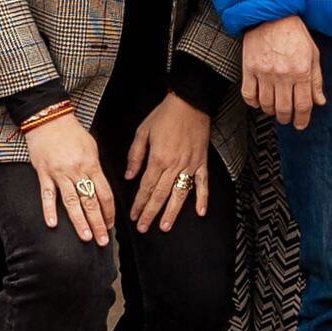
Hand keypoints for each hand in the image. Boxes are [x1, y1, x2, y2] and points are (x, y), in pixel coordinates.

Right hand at [23, 107, 116, 246]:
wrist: (49, 119)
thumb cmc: (72, 133)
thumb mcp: (92, 148)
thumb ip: (96, 169)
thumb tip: (101, 188)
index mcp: (92, 165)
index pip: (105, 193)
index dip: (109, 212)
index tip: (111, 225)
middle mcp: (77, 171)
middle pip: (91, 202)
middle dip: (98, 223)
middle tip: (103, 241)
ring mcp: (60, 173)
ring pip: (72, 202)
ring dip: (79, 222)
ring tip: (85, 237)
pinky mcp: (44, 173)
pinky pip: (47, 195)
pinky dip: (49, 210)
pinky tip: (52, 224)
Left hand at [125, 94, 215, 231]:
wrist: (189, 103)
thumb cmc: (165, 115)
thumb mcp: (142, 132)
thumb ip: (135, 156)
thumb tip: (128, 176)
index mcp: (158, 158)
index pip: (146, 187)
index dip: (139, 203)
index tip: (133, 215)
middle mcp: (174, 165)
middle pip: (160, 195)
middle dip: (151, 213)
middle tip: (143, 227)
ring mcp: (190, 165)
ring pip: (180, 194)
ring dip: (172, 212)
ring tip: (165, 226)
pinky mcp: (201, 162)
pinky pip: (202, 184)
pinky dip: (202, 199)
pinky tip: (199, 212)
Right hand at [238, 16, 322, 127]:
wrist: (271, 15)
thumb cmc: (294, 33)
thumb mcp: (313, 54)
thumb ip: (316, 80)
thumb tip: (319, 101)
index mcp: (301, 71)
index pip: (303, 105)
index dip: (302, 119)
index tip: (300, 125)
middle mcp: (283, 74)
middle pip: (284, 108)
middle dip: (286, 118)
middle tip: (286, 119)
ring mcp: (264, 72)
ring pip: (266, 105)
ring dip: (271, 112)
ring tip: (274, 110)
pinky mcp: (249, 69)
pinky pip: (249, 94)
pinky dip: (253, 103)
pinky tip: (258, 102)